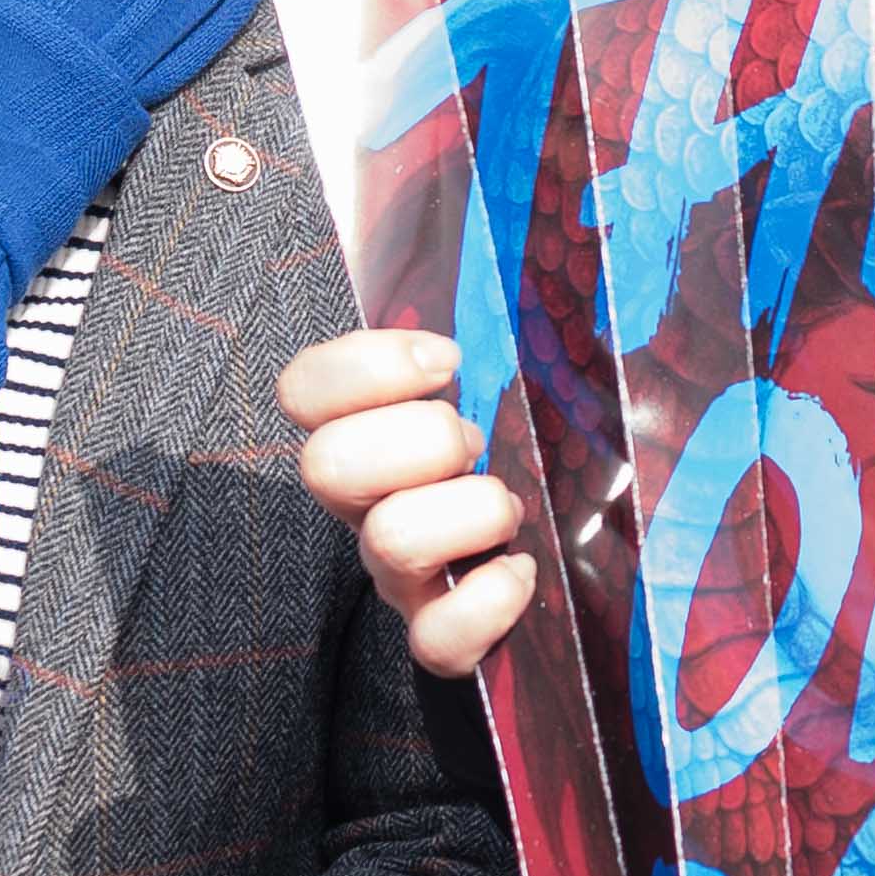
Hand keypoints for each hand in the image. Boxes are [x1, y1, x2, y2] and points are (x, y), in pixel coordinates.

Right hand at [283, 324, 546, 674]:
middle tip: (477, 443)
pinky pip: (435, 636)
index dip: (364, 366)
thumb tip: (498, 234)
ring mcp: (398, 577)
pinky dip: (487, 600)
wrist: (571, 582)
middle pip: (326, 464)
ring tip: (509, 507)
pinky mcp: (440, 641)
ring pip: (388, 539)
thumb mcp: (516, 388)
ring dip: (468, 510)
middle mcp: (368, 505)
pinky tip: (522, 573)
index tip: (448, 361)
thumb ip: (494, 334)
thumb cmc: (539, 462)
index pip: (302, 390)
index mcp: (371, 435)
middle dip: (421, 439)